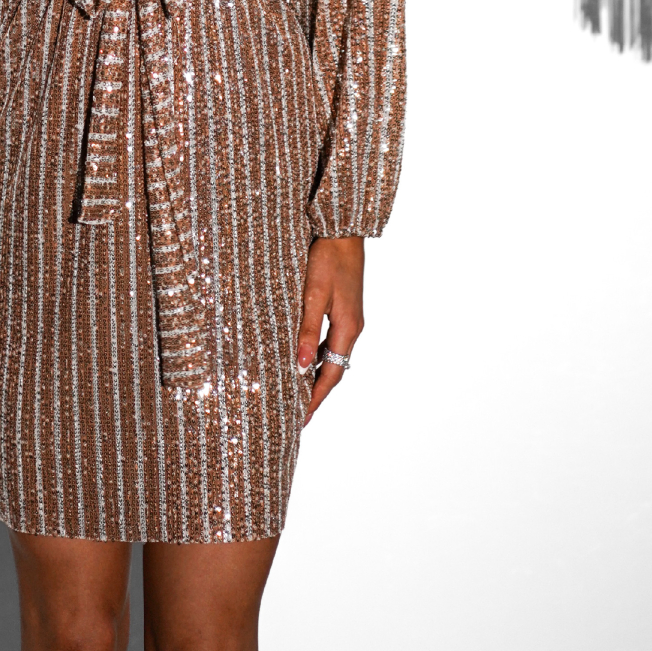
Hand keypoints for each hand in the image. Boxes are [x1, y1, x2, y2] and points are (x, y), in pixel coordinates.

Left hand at [296, 235, 363, 426]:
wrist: (342, 232)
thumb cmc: (327, 259)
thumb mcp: (313, 295)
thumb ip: (307, 330)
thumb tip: (301, 366)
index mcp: (348, 328)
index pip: (332, 374)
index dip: (316, 398)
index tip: (302, 418)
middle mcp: (353, 327)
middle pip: (335, 369)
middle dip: (317, 392)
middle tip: (299, 414)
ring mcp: (350, 318)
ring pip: (333, 355)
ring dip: (318, 374)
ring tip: (298, 391)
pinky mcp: (344, 308)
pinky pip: (332, 340)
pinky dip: (319, 354)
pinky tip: (305, 356)